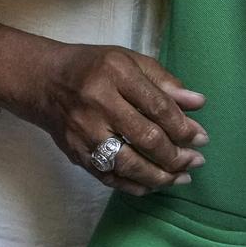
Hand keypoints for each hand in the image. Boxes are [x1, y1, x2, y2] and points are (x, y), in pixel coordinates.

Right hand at [0, 38, 208, 196]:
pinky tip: (153, 185)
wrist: (44, 82)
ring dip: (160, 176)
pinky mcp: (76, 153)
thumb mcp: (130, 61)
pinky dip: (134, 185)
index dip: (184, 127)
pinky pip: (109, 177)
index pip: (157, 107)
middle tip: (196, 160)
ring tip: (181, 177)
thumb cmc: (94, 68)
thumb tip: (198, 103)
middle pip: (145, 138)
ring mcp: (85, 132)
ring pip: (128, 163)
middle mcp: (98, 104)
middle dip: (176, 155)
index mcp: (116, 75)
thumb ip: (165, 82)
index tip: (201, 138)